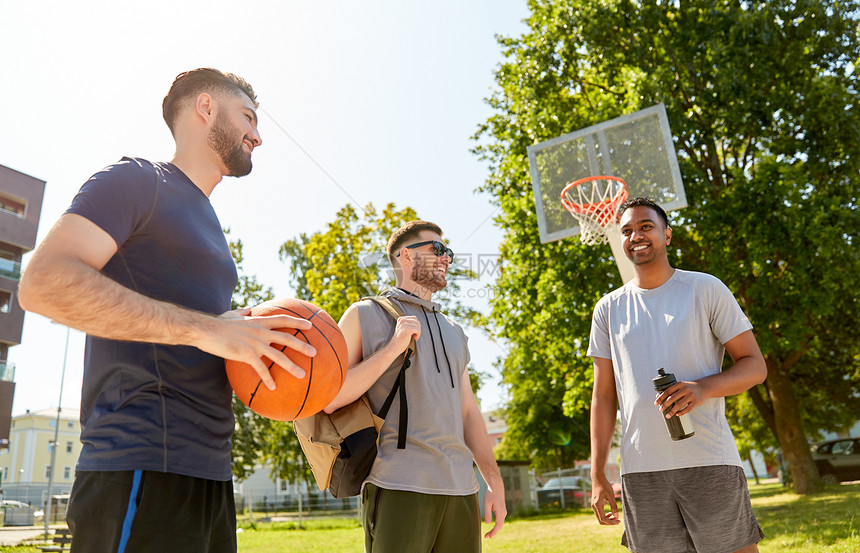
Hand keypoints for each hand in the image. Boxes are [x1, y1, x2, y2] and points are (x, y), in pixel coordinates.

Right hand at [200, 312, 316, 389]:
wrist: (206, 330)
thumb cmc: (217, 323)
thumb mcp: (232, 314)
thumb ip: (242, 312)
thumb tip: (248, 309)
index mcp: (259, 322)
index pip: (283, 320)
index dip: (298, 322)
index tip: (310, 325)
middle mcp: (261, 332)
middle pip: (287, 338)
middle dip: (302, 345)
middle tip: (315, 352)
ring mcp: (255, 344)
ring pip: (279, 356)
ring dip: (292, 366)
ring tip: (302, 374)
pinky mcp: (247, 355)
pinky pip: (261, 369)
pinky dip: (268, 379)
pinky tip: (273, 387)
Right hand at [388, 316, 420, 352]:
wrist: (394, 347)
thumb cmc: (399, 340)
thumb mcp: (402, 329)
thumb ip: (408, 324)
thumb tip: (418, 322)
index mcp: (400, 319)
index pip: (414, 318)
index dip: (416, 325)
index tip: (414, 332)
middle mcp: (402, 320)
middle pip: (417, 321)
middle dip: (418, 328)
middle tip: (415, 335)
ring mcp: (404, 324)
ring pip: (418, 325)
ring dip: (418, 332)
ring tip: (414, 337)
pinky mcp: (407, 329)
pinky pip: (418, 329)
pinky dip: (418, 335)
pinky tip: (414, 338)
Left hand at [482, 486, 506, 537]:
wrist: (496, 486)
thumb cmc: (491, 494)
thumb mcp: (487, 503)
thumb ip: (487, 513)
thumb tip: (488, 523)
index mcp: (500, 511)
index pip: (498, 525)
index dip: (493, 532)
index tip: (488, 536)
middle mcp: (503, 512)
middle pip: (500, 526)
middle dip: (494, 532)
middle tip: (487, 537)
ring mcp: (504, 511)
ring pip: (500, 523)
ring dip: (495, 529)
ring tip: (488, 534)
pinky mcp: (502, 510)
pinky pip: (500, 520)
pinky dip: (497, 525)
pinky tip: (493, 527)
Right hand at [591, 475, 619, 524]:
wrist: (597, 478)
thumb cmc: (604, 485)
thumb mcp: (611, 495)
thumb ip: (614, 506)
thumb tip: (616, 516)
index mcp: (597, 504)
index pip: (603, 519)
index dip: (611, 522)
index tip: (619, 521)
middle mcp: (594, 506)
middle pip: (601, 520)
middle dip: (610, 522)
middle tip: (618, 521)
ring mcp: (593, 505)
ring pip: (599, 517)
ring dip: (608, 519)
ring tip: (616, 518)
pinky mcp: (594, 504)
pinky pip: (599, 513)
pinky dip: (605, 515)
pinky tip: (611, 513)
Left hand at [654, 380, 707, 417]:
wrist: (704, 387)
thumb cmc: (689, 387)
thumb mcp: (680, 385)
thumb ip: (671, 390)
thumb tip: (657, 396)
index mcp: (679, 384)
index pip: (667, 391)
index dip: (661, 398)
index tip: (656, 403)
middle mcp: (685, 389)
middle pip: (672, 398)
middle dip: (665, 405)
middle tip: (661, 410)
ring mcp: (691, 395)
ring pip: (679, 405)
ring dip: (672, 411)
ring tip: (667, 415)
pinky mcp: (696, 402)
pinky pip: (687, 409)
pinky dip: (681, 412)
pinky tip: (677, 414)